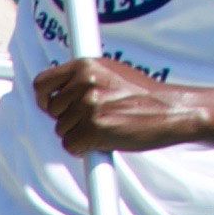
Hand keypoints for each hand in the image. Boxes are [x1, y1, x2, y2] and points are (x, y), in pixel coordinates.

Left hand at [33, 56, 213, 156]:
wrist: (171, 110)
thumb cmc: (143, 94)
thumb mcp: (111, 72)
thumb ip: (84, 79)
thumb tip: (56, 91)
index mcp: (86, 65)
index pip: (42, 83)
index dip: (43, 98)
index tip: (49, 105)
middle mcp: (85, 82)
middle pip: (52, 111)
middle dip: (68, 119)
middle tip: (94, 118)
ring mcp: (89, 106)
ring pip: (61, 130)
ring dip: (79, 134)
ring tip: (105, 126)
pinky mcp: (94, 129)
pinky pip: (71, 146)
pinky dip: (83, 149)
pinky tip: (103, 141)